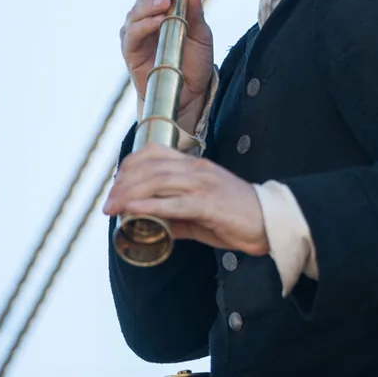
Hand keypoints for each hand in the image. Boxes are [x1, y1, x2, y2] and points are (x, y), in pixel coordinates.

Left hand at [103, 143, 269, 256]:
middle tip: (107, 204)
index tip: (115, 186)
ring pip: (157, 181)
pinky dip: (149, 205)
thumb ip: (176, 214)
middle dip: (122, 183)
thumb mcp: (201, 210)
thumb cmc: (236, 216)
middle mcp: (196, 169)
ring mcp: (203, 184)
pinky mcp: (208, 204)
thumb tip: (152, 224)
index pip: (153, 153)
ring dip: (129, 194)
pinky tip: (133, 209)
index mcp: (194, 165)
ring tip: (112, 207)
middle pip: (149, 166)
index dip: (128, 166)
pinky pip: (174, 203)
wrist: (270, 221)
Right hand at [120, 0, 214, 126]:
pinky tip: (158, 20)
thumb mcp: (201, 35)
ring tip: (166, 1)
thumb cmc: (194, 63)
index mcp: (164, 11)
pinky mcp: (131, 51)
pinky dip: (144, 24)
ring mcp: (137, 35)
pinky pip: (132, 33)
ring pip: (136, 11)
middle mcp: (147, 20)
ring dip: (150, 3)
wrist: (190, 95)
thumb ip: (196, 12)